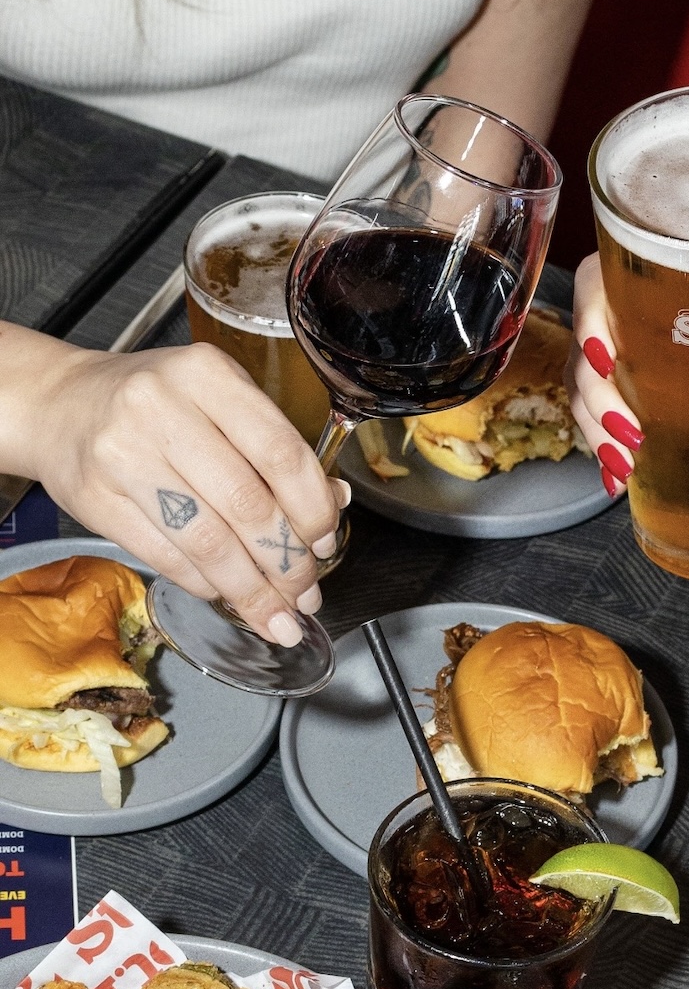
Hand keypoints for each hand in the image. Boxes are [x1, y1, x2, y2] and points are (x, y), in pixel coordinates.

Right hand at [0, 329, 345, 644]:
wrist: (57, 406)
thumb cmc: (152, 406)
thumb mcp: (216, 401)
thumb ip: (271, 448)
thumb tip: (332, 505)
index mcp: (206, 375)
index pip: (281, 454)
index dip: (313, 510)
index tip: (326, 542)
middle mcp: (161, 408)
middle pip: (247, 506)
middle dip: (287, 563)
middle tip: (306, 592)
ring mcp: (123, 454)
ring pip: (209, 542)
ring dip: (251, 590)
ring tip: (277, 614)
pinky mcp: (97, 500)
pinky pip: (169, 558)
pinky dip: (207, 586)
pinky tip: (228, 594)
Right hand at [567, 253, 688, 498]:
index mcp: (645, 266)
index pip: (594, 285)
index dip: (590, 322)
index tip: (607, 357)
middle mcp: (621, 305)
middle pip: (585, 352)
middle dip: (599, 400)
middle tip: (635, 436)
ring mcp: (619, 348)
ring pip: (584, 389)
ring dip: (598, 433)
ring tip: (626, 467)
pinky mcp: (626, 384)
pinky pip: (598, 414)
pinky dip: (605, 447)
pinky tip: (620, 478)